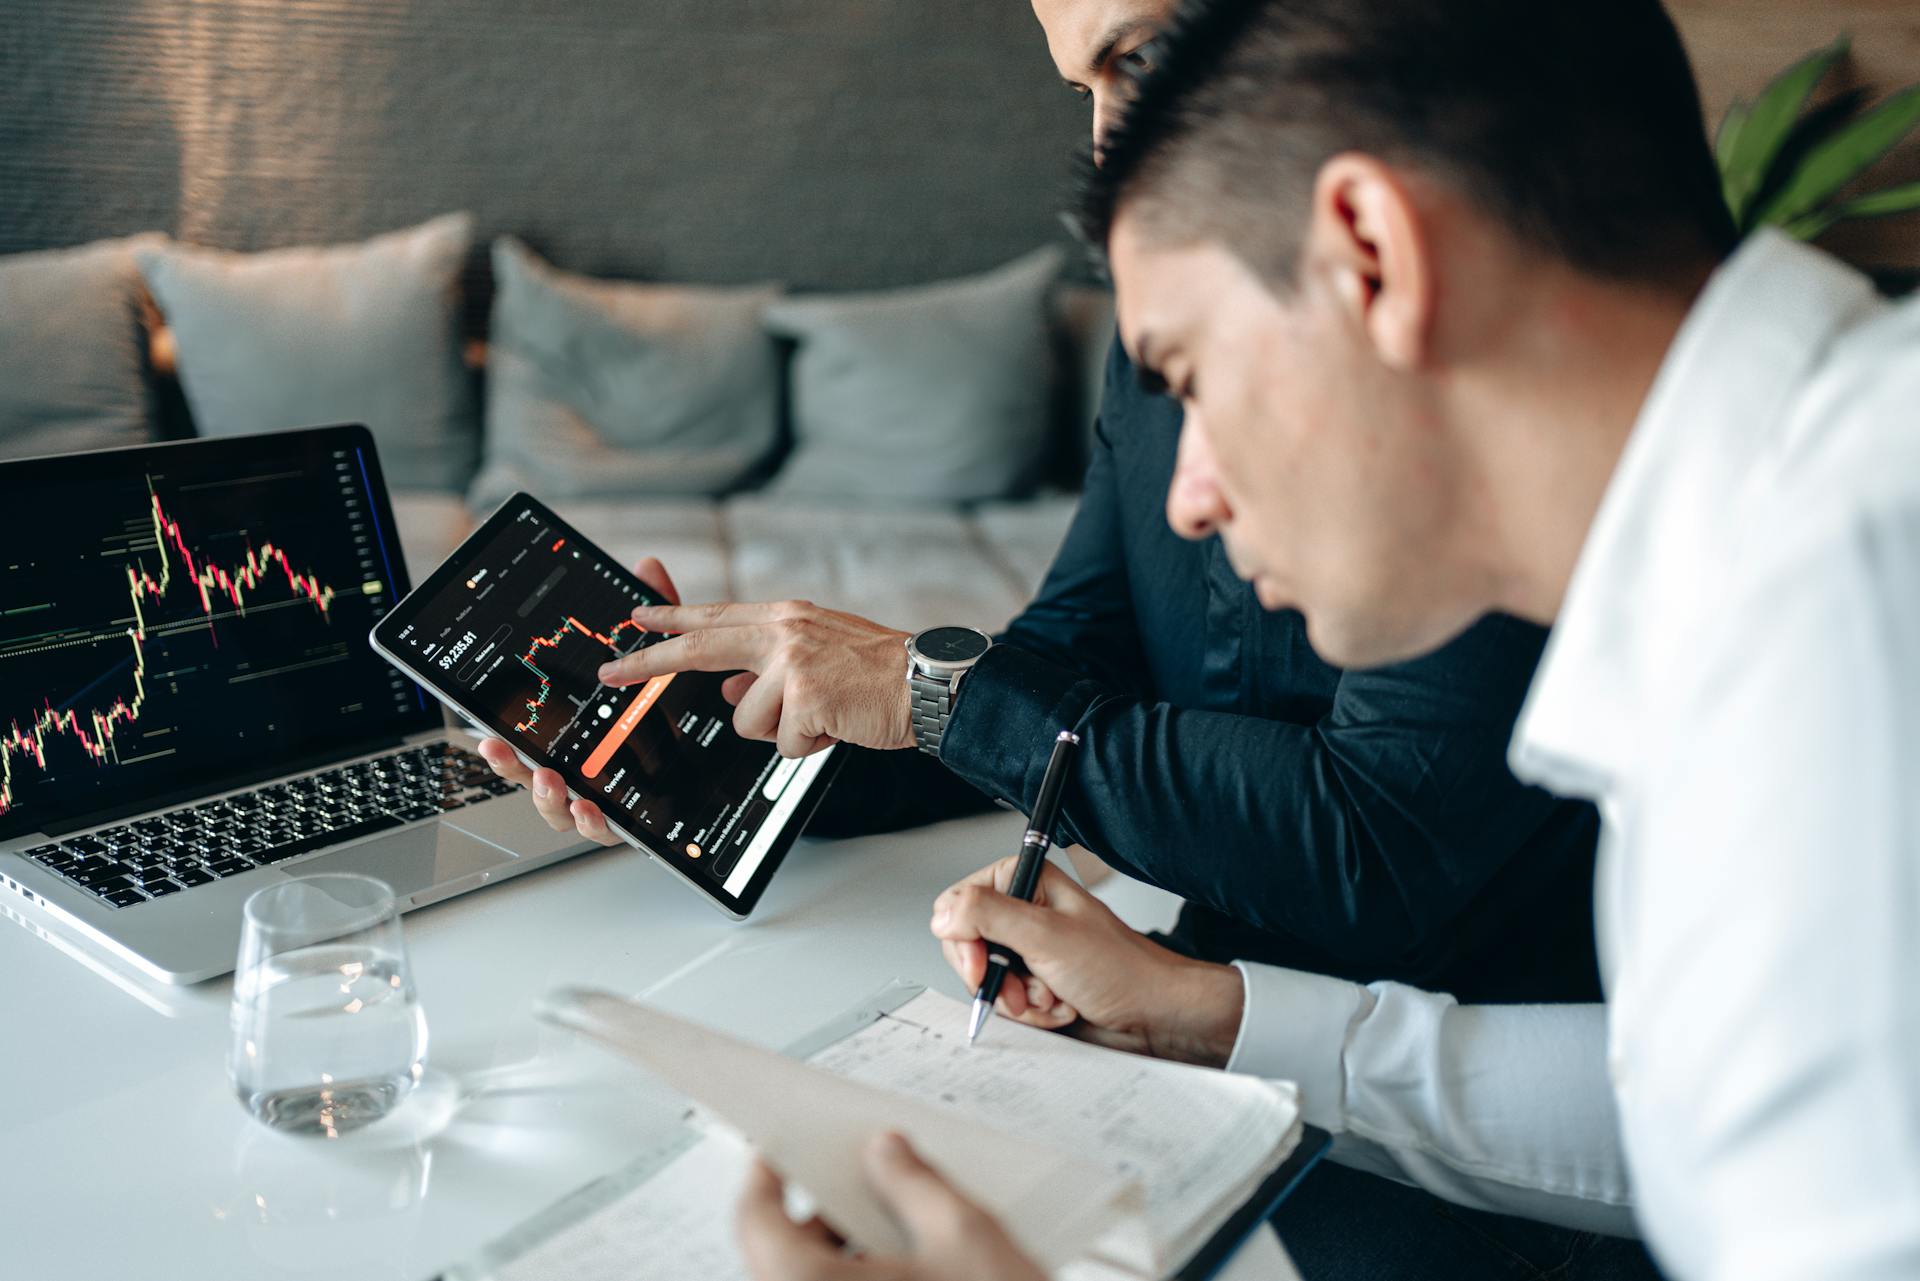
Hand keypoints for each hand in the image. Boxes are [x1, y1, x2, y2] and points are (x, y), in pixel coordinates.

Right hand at [474, 556, 681, 846]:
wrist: (732, 762)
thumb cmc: (686, 711)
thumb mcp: (672, 659)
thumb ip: (660, 617)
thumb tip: (647, 567)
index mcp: (582, 739)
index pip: (533, 742)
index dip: (505, 742)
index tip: (485, 732)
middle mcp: (587, 775)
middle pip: (534, 779)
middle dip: (513, 769)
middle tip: (502, 750)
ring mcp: (609, 802)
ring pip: (562, 814)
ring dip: (547, 800)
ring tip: (551, 781)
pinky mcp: (638, 823)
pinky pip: (609, 832)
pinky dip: (594, 824)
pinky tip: (589, 810)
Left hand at [596, 599, 914, 757]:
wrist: (929, 686)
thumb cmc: (879, 675)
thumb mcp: (819, 658)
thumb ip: (771, 668)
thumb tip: (731, 689)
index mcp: (786, 617)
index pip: (716, 615)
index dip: (671, 618)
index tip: (635, 617)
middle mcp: (784, 631)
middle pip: (699, 648)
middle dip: (648, 662)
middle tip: (611, 671)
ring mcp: (792, 662)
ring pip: (747, 719)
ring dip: (783, 732)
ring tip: (824, 717)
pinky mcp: (806, 696)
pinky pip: (783, 743)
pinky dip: (810, 746)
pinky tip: (838, 727)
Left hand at [736, 1132, 1044, 1280]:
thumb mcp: (963, 1234)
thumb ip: (915, 1183)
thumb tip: (889, 1156)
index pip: (756, 1222)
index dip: (768, 1176)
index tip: (780, 1154)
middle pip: (785, 1259)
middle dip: (826, 1218)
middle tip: (863, 1188)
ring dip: (846, 1259)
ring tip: (902, 1233)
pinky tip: (913, 1272)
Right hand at [930, 859, 1243, 1065]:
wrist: (1154, 1014)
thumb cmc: (1119, 969)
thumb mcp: (1046, 936)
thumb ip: (988, 916)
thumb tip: (942, 913)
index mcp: (1025, 882)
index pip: (957, 905)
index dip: (965, 941)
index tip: (984, 965)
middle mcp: (1024, 911)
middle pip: (967, 947)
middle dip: (998, 978)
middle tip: (1027, 988)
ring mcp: (1029, 949)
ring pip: (988, 980)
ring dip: (1021, 999)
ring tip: (1054, 997)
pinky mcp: (1036, 981)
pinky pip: (1008, 1002)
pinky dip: (1034, 1013)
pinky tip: (1062, 1007)